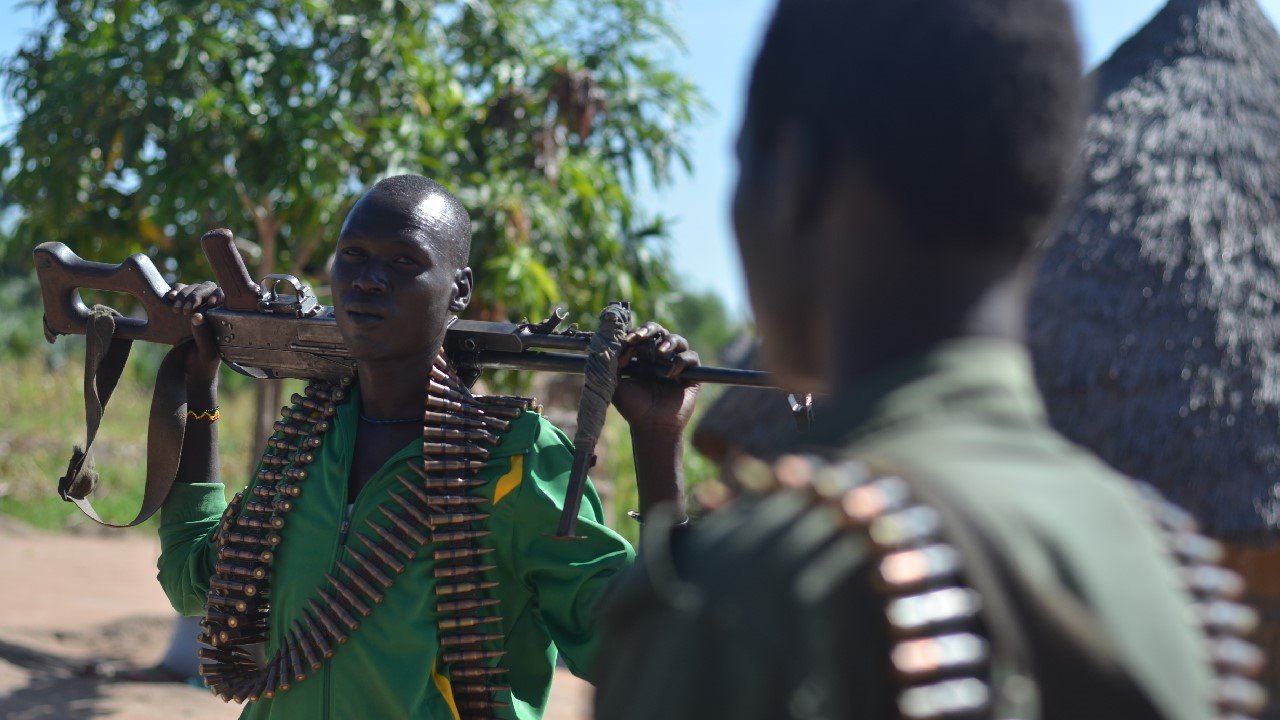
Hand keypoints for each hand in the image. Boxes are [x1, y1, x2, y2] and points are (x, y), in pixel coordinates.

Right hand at [166, 281, 223, 387]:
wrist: (191, 370)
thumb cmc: (205, 362)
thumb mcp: (206, 352)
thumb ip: (203, 335)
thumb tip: (197, 315)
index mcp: (223, 316)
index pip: (223, 297)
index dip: (218, 295)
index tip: (211, 303)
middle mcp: (211, 308)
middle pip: (207, 288)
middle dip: (196, 295)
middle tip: (186, 310)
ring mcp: (196, 305)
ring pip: (192, 288)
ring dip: (184, 294)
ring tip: (176, 309)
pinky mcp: (181, 305)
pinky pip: (179, 291)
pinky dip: (175, 291)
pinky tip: (169, 298)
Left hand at [611, 322, 700, 436]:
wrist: (651, 426)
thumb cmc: (633, 407)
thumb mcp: (616, 383)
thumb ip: (614, 363)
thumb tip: (620, 345)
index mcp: (642, 356)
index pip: (640, 336)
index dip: (635, 333)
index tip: (628, 340)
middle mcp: (660, 357)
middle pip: (659, 331)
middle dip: (650, 330)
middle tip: (641, 337)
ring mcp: (677, 364)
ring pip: (678, 340)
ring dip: (669, 341)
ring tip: (660, 353)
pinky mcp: (692, 374)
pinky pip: (691, 357)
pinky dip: (682, 360)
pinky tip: (670, 372)